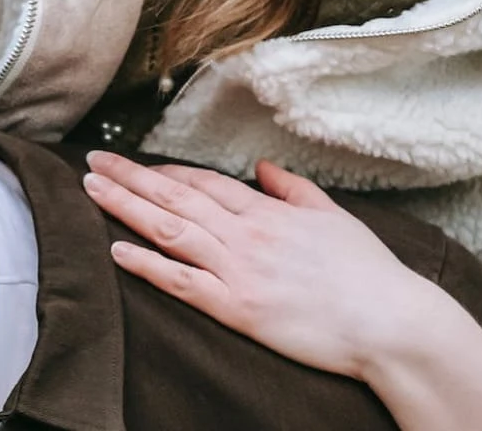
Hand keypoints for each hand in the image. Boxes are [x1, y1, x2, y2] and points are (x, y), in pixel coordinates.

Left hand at [80, 151, 453, 379]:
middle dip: (130, 177)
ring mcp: (240, 271)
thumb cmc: (367, 273)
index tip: (137, 163)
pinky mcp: (238, 309)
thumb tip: (262, 168)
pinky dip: (148, 265)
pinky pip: (182, 283)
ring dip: (127, 207)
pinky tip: (118, 250)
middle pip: (176, 197)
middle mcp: (247, 235)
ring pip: (171, 230)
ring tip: (92, 190)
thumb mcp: (333, 216)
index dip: (165, 171)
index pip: (204, 183)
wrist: (388, 320)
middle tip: (93, 161)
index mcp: (269, 211)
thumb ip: (293, 189)